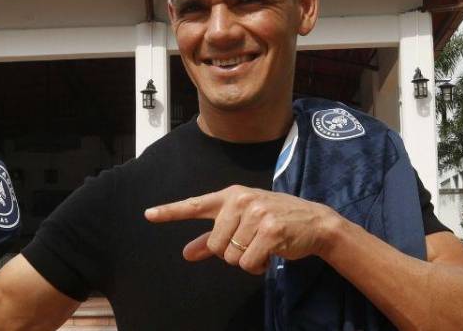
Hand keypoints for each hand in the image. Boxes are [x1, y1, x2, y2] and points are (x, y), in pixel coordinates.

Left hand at [144, 185, 341, 274]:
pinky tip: (271, 254)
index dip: (170, 212)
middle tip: (252, 242)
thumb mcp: (243, 223)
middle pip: (215, 246)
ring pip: (231, 257)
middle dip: (232, 253)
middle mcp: (241, 200)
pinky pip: (249, 263)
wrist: (315, 221)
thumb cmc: (274, 221)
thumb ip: (211, 239)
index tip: (148, 214)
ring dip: (247, 261)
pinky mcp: (271, 230)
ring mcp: (256, 214)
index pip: (195, 205)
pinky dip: (259, 266)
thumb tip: (186, 253)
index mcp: (231, 196)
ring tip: (264, 246)